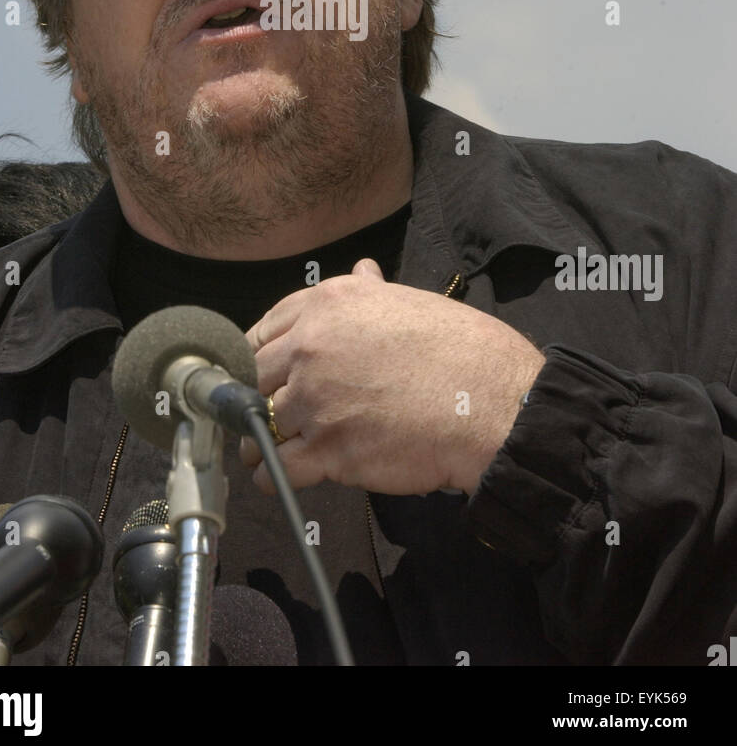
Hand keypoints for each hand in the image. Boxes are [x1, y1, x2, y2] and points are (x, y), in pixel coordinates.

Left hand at [239, 258, 544, 495]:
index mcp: (326, 304)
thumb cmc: (460, 350)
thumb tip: (362, 269)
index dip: (257, 358)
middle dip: (254, 398)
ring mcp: (316, 399)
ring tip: (269, 451)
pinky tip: (281, 476)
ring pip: (261, 424)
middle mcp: (311, 346)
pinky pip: (277, 468)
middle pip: (253, 378)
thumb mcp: (408, 301)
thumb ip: (370, 289)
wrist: (492, 402)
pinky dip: (273, 476)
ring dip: (261, 441)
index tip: (261, 376)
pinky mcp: (328, 449)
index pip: (261, 330)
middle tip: (264, 416)